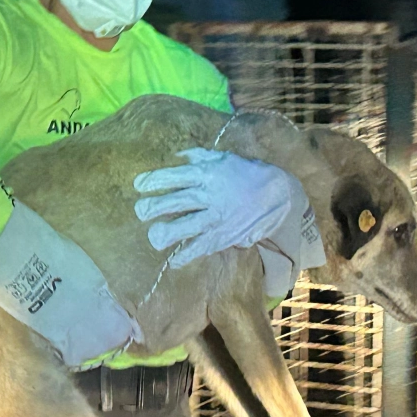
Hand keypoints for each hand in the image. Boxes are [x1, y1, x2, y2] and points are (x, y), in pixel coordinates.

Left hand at [133, 148, 298, 269]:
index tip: (138, 185)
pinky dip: (186, 255)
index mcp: (207, 173)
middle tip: (140, 211)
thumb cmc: (247, 173)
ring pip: (186, 226)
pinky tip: (174, 260)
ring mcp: (216, 217)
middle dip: (154, 207)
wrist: (278, 194)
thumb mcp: (224, 158)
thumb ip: (199, 156)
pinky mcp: (223, 235)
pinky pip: (201, 246)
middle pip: (175, 201)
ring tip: (153, 237)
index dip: (154, 180)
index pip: (175, 176)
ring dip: (166, 232)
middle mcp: (209, 195)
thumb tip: (178, 156)